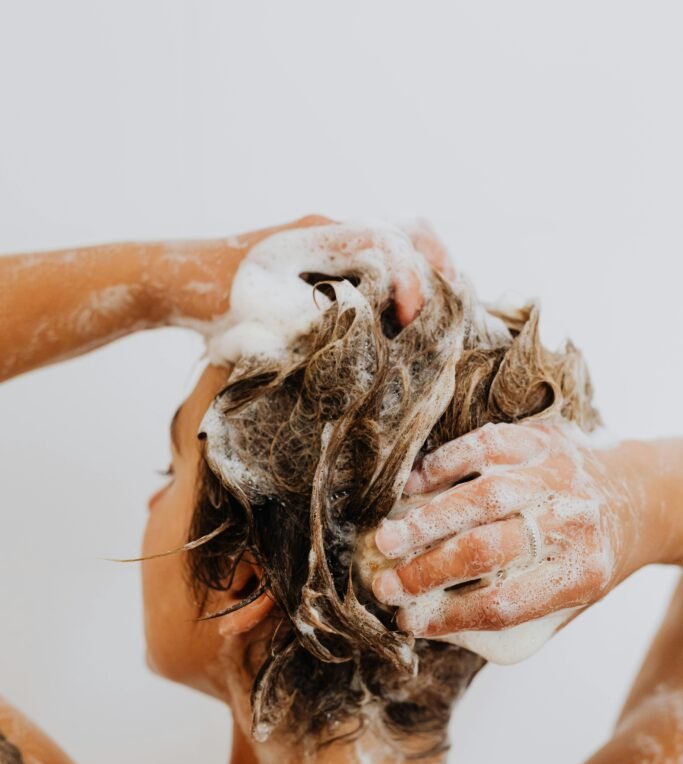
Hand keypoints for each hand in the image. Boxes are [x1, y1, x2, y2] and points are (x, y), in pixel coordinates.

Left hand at [156, 216, 430, 329]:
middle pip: (406, 232)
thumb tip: (368, 345)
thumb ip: (315, 325)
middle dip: (437, 266)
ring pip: (396, 245)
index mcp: (316, 237)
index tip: (411, 319)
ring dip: (424, 274)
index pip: (386, 243)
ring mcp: (327, 244)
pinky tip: (411, 318)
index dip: (410, 279)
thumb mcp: (263, 320)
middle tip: (455, 306)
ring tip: (443, 312)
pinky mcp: (324, 263)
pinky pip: (377, 264)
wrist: (175, 280)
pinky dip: (403, 284)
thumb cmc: (212, 300)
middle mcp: (328, 232)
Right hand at [371, 419, 644, 637]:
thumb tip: (432, 616)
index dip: (449, 617)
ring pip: (481, 497)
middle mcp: (572, 523)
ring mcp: (556, 476)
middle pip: (487, 551)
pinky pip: (484, 446)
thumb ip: (515, 608)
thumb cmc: (592, 554)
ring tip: (387, 539)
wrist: (642, 495)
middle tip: (386, 585)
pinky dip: (442, 466)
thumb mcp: (571, 596)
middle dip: (427, 571)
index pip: (503, 604)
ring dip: (426, 521)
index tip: (410, 621)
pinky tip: (412, 486)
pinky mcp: (542, 439)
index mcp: (581, 573)